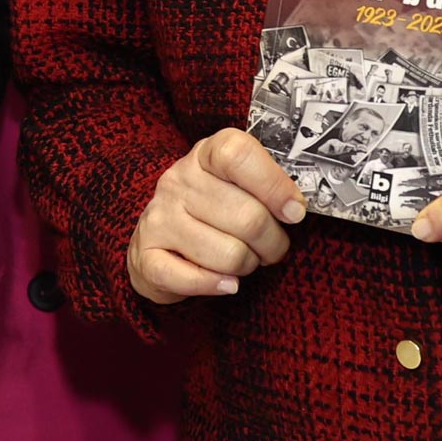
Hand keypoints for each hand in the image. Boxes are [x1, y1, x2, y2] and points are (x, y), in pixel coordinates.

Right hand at [128, 130, 303, 304]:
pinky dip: (218, 286)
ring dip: (248, 265)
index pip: (238, 154)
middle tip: (272, 247)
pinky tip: (226, 283)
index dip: (274, 184)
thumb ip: (267, 186)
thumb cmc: (213, 211)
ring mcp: (159, 219)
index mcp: (204, 155)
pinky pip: (194, 280)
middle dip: (273, 242)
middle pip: (248, 217)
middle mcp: (177, 182)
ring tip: (245, 260)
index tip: (294, 210)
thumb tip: (295, 208)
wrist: (159, 239)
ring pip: (230, 255)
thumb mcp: (238, 184)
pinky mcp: (146, 256)